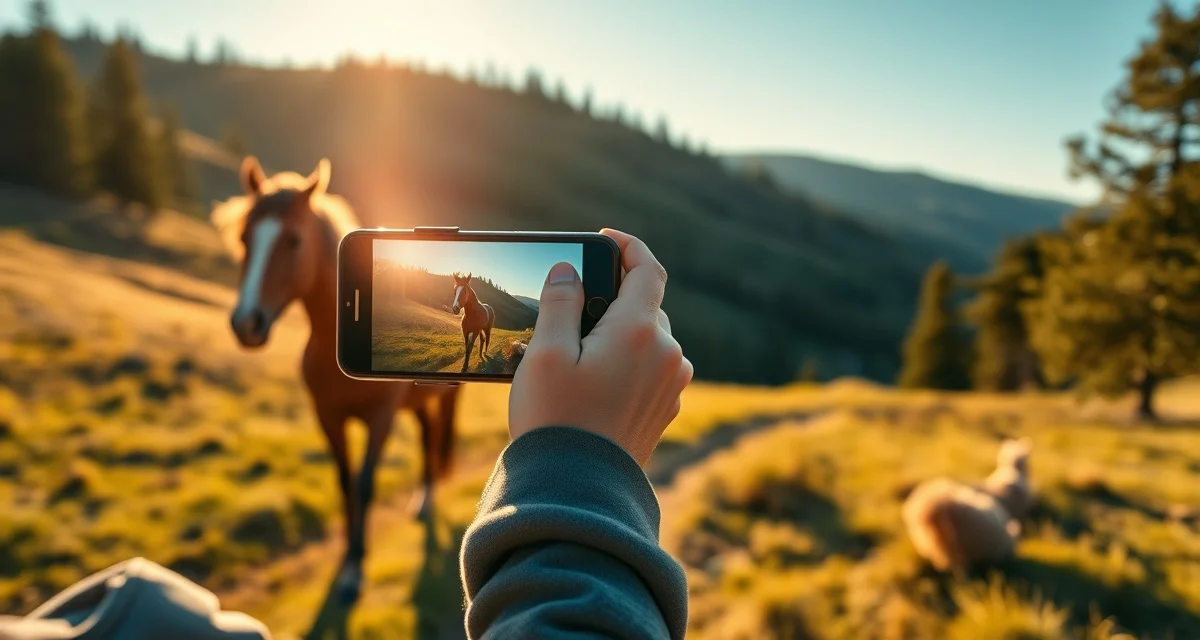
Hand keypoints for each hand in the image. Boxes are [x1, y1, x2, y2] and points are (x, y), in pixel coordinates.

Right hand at [509, 229, 692, 466]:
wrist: (577, 491)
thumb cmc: (556, 420)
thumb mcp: (546, 354)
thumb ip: (560, 303)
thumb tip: (569, 271)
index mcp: (640, 332)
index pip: (647, 269)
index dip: (628, 246)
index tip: (606, 239)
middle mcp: (668, 355)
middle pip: (645, 307)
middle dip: (611, 304)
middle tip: (569, 320)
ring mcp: (672, 385)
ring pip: (649, 340)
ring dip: (620, 337)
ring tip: (576, 361)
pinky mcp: (666, 410)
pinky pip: (651, 370)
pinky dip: (627, 365)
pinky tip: (593, 387)